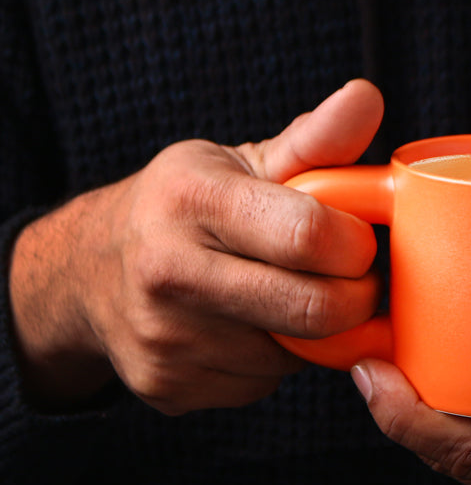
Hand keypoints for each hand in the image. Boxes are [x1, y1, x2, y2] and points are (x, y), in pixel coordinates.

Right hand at [10, 80, 384, 412]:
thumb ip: (314, 141)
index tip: (358, 241)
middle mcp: (168, 270)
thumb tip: (368, 96)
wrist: (88, 270)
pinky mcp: (167, 387)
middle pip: (314, 310)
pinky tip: (248, 329)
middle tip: (354, 282)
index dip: (356, 245)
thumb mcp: (240, 162)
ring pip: (293, 355)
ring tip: (282, 296)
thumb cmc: (186, 206)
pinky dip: (272, 363)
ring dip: (310, 334)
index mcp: (191, 199)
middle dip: (355, 300)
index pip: (309, 235)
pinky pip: (262, 385)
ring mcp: (164, 338)